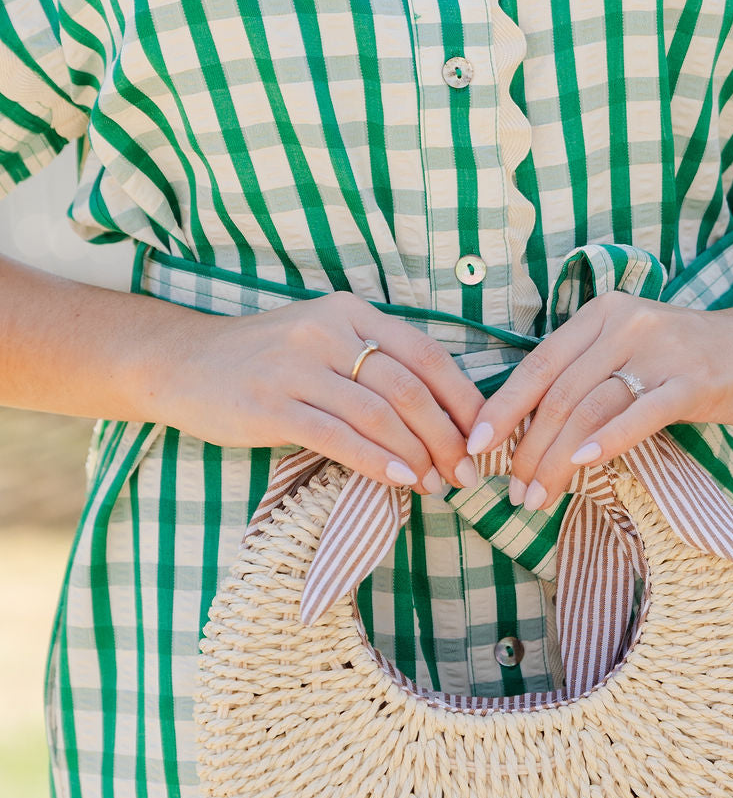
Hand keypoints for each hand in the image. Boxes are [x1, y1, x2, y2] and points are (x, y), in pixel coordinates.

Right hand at [156, 290, 484, 493]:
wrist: (182, 364)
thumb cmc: (263, 363)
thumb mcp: (322, 344)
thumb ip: (374, 368)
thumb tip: (440, 420)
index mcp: (350, 312)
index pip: (427, 355)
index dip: (464, 401)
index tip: (485, 439)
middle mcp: (326, 330)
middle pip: (409, 388)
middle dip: (448, 437)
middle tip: (466, 475)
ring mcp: (297, 366)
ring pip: (379, 415)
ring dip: (418, 456)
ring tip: (438, 485)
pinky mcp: (271, 404)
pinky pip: (339, 437)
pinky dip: (377, 462)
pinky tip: (402, 482)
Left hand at [463, 294, 732, 510]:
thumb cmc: (696, 364)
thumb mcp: (634, 360)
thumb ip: (590, 384)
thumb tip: (533, 437)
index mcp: (603, 315)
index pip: (539, 366)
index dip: (503, 409)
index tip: (475, 449)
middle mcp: (627, 323)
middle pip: (559, 394)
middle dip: (527, 448)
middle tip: (513, 492)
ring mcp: (661, 349)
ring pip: (589, 407)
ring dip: (555, 458)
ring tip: (537, 496)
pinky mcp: (695, 379)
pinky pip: (640, 412)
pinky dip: (606, 439)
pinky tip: (581, 463)